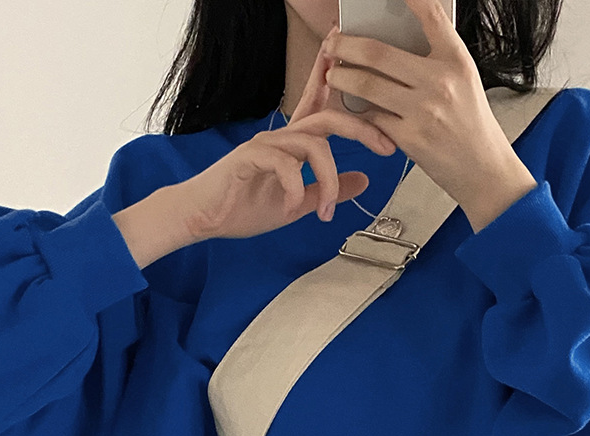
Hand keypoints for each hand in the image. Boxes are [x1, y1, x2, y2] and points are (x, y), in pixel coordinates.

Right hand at [177, 28, 397, 240]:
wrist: (202, 218)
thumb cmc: (242, 207)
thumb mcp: (299, 203)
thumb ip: (329, 189)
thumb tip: (364, 179)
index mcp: (292, 144)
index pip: (320, 106)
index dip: (338, 80)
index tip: (363, 63)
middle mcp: (281, 137)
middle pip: (328, 118)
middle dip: (361, 128)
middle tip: (386, 147)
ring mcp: (265, 145)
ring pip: (313, 146)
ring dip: (328, 180)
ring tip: (325, 211)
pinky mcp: (250, 158)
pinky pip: (285, 165)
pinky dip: (295, 190)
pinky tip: (292, 207)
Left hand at [322, 0, 524, 206]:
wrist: (483, 169)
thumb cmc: (471, 125)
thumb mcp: (464, 82)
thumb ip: (437, 60)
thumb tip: (396, 41)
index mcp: (457, 61)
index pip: (430, 16)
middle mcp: (440, 82)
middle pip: (379, 53)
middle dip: (347, 45)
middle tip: (332, 44)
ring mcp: (424, 111)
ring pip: (368, 85)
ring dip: (342, 77)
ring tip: (333, 74)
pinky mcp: (410, 138)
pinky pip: (372, 118)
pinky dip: (358, 111)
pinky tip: (351, 107)